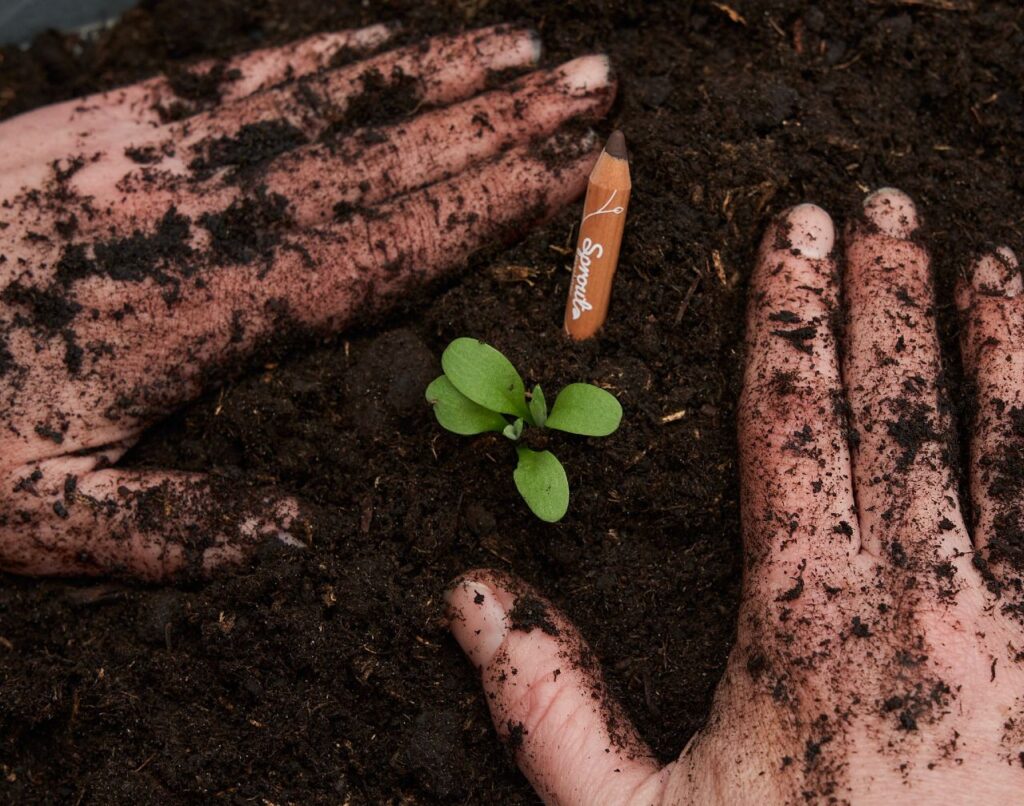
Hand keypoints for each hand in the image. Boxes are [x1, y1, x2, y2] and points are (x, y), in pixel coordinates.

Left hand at [0, 24, 614, 579]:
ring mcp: (164, 156)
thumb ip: (174, 531)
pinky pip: (247, 77)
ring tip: (524, 48)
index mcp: (208, 314)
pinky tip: (383, 37)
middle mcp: (208, 217)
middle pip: (387, 161)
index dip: (489, 209)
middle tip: (598, 85)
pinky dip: (327, 53)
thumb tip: (294, 534)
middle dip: (503, 124)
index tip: (572, 173)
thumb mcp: (43, 518)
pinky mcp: (118, 120)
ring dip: (437, 73)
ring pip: (331, 103)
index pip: (386, 252)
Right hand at [446, 190, 1023, 803]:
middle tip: (882, 211)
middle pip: (901, 408)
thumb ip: (547, 709)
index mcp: (809, 622)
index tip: (792, 237)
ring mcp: (1021, 640)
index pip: (791, 422)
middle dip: (886, 299)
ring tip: (991, 267)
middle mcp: (927, 606)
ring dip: (1002, 347)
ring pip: (1016, 451)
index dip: (788, 318)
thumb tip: (466, 596)